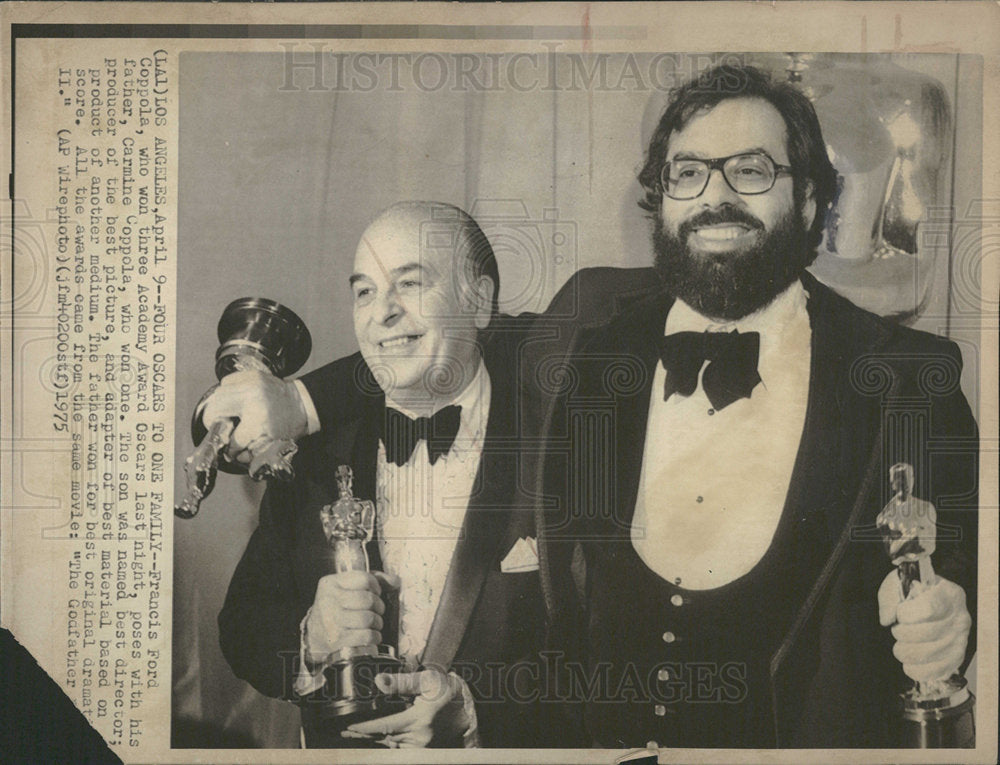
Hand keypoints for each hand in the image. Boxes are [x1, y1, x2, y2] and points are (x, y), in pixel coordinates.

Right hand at [200, 371, 308, 464]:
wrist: (303, 404)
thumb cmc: (289, 424)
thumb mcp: (271, 445)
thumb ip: (248, 453)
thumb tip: (230, 454)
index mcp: (258, 420)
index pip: (232, 439)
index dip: (230, 448)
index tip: (231, 450)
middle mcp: (252, 398)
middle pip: (214, 410)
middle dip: (214, 423)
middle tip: (222, 428)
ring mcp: (250, 383)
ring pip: (217, 395)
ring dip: (218, 407)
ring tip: (228, 415)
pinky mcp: (251, 374)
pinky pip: (226, 382)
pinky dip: (227, 392)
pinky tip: (235, 401)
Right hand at [304, 571, 398, 663]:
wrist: (316, 636)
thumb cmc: (337, 608)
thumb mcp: (346, 588)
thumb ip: (371, 580)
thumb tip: (395, 581)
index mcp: (330, 584)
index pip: (364, 578)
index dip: (376, 586)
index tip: (375, 593)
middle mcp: (328, 601)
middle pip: (368, 599)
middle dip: (379, 606)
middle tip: (376, 611)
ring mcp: (331, 622)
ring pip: (368, 618)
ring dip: (377, 623)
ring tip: (374, 624)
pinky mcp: (337, 641)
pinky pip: (367, 636)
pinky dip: (374, 637)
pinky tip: (371, 636)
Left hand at [343, 670, 474, 747]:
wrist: (466, 708)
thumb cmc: (447, 691)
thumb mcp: (427, 680)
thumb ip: (402, 681)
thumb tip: (380, 681)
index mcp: (420, 719)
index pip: (385, 726)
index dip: (365, 727)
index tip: (350, 726)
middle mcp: (419, 736)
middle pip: (384, 737)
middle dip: (363, 735)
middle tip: (345, 731)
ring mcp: (421, 744)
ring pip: (390, 743)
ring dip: (373, 739)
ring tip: (355, 733)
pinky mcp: (422, 748)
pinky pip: (399, 746)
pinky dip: (385, 741)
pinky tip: (374, 736)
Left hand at [878, 571, 971, 683]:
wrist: (930, 606)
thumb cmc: (914, 595)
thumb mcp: (898, 584)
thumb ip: (889, 598)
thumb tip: (888, 619)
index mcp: (949, 595)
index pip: (929, 608)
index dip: (907, 614)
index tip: (900, 614)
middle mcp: (960, 618)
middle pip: (927, 634)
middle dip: (902, 633)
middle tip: (898, 629)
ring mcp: (960, 641)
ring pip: (927, 654)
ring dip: (904, 651)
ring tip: (901, 643)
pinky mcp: (955, 660)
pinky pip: (933, 672)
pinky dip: (914, 669)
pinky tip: (909, 661)